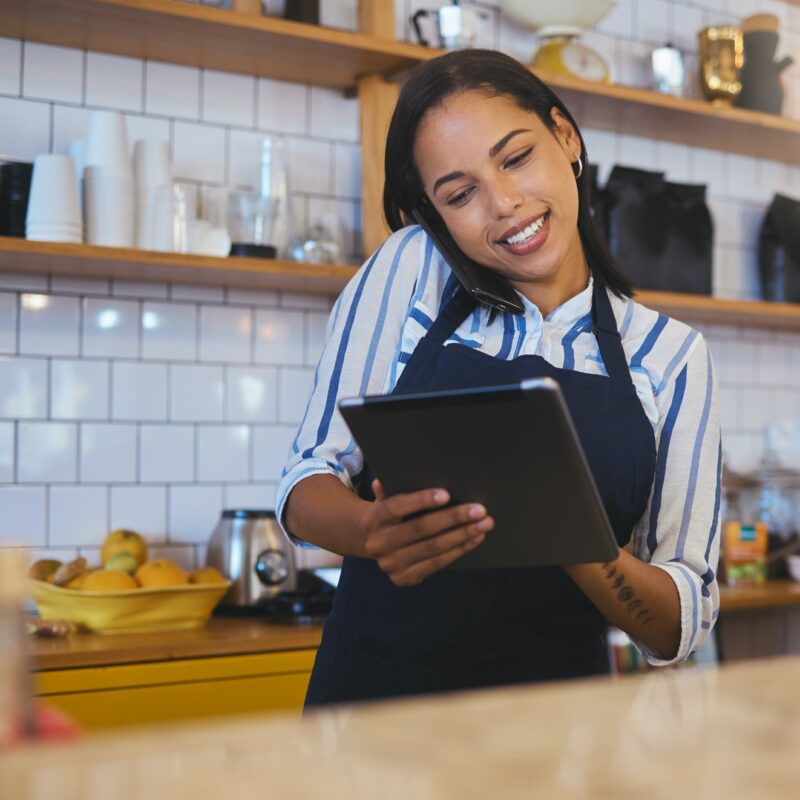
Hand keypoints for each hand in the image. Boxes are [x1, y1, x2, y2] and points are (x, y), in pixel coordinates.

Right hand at [360, 479, 493, 586]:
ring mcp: (391, 564)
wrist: (374, 544)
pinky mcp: (403, 578)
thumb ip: (388, 490)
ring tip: (484, 524)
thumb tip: (382, 482)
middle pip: (420, 528)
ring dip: (462, 535)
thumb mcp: (385, 500)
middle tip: (479, 510)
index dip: (421, 500)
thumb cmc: (390, 515)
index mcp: (373, 519)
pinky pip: (436, 564)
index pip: (396, 506)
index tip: (446, 494)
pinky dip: (458, 550)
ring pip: (432, 547)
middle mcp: (379, 543)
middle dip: (453, 518)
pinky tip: (474, 539)